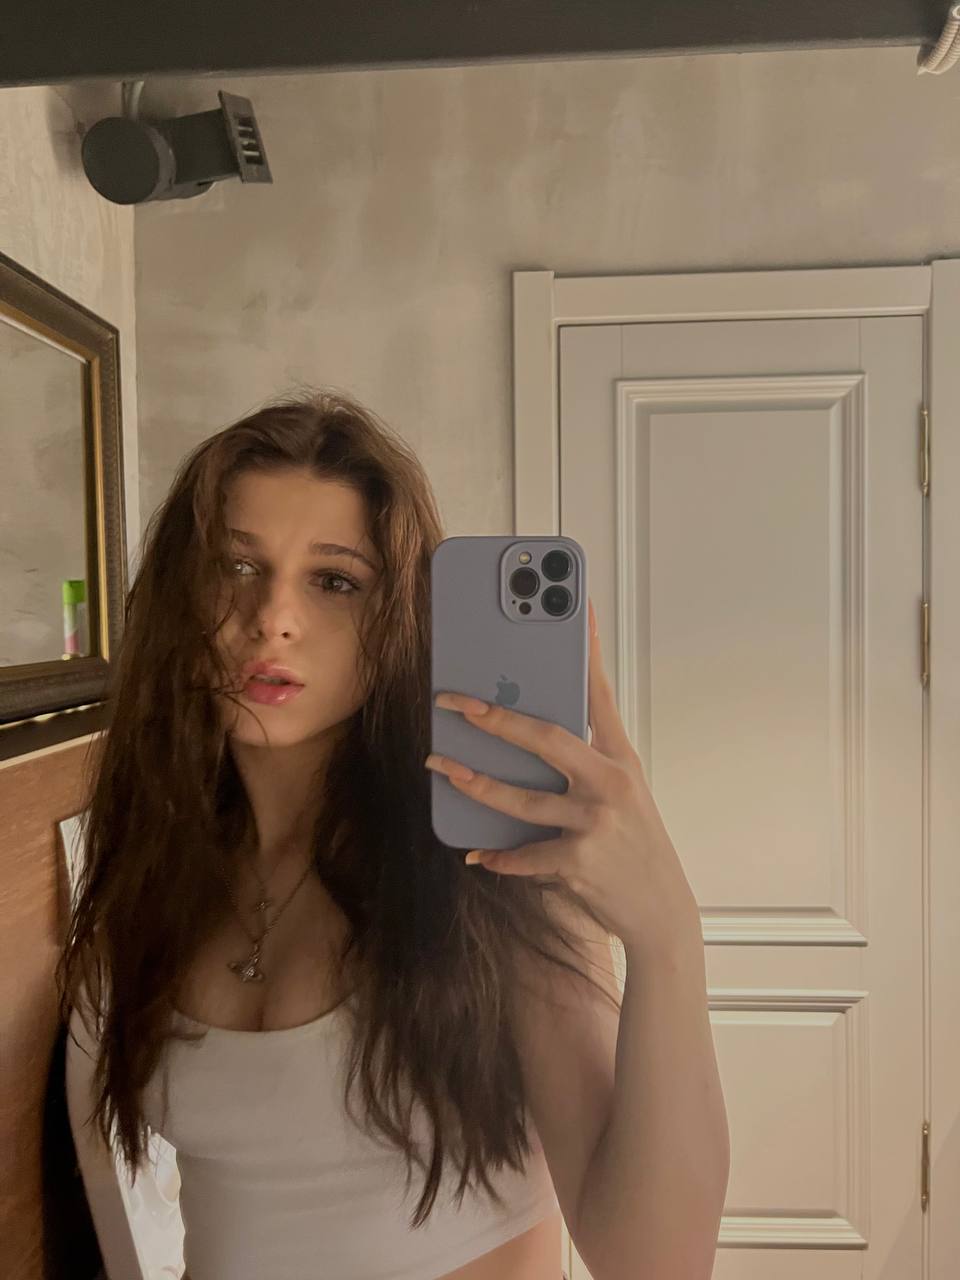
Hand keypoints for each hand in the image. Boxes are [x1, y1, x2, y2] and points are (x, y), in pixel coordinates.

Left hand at [426, 597, 700, 957]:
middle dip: (496, 718)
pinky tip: (477, 855)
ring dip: (474, 784)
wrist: (661, 912)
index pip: (601, 695)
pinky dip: (497, 857)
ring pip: (521, 799)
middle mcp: (611, 785)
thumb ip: (587, 765)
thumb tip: (531, 737)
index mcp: (621, 760)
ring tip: (440, 768)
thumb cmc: (635, 846)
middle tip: (454, 703)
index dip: (588, 650)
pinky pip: (523, 855)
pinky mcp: (578, 863)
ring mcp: (595, 823)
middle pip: (546, 739)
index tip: (576, 607)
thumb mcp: (624, 795)